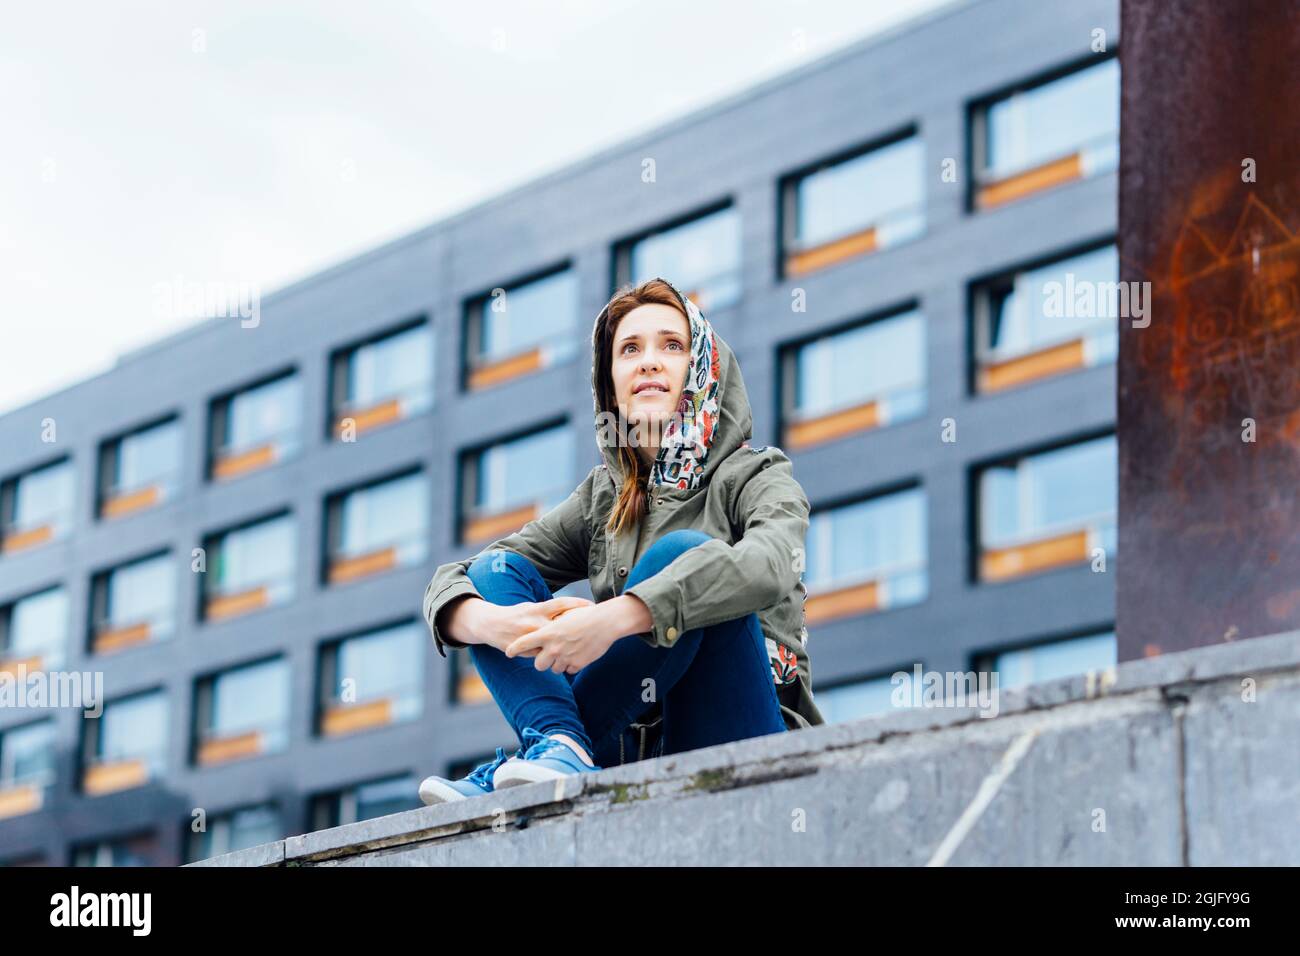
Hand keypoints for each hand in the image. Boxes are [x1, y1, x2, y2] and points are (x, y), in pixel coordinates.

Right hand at [451, 596, 594, 653]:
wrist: (491, 625)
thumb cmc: (516, 614)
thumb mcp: (531, 607)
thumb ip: (547, 611)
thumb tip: (568, 610)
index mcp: (536, 609)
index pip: (561, 604)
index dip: (578, 604)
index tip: (592, 605)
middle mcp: (534, 622)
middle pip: (561, 624)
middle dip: (578, 625)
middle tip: (594, 625)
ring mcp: (529, 638)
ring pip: (553, 644)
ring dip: (568, 645)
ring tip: (585, 643)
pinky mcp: (524, 651)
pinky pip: (543, 655)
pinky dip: (554, 655)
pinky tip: (567, 656)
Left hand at [505, 595, 651, 673]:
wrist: (606, 622)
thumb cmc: (586, 616)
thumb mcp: (563, 616)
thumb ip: (551, 627)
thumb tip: (543, 632)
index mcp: (548, 633)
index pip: (524, 643)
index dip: (514, 649)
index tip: (508, 652)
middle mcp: (554, 647)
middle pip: (539, 665)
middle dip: (542, 662)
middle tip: (548, 655)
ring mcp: (565, 657)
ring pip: (554, 669)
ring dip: (558, 663)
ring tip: (568, 651)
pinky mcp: (577, 664)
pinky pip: (569, 670)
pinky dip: (572, 665)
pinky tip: (578, 654)